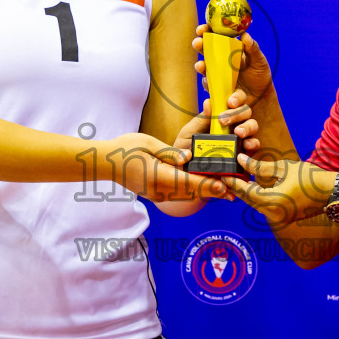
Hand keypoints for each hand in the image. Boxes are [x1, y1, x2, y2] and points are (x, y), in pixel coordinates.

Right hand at [95, 133, 222, 202]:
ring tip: (225, 191)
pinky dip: (193, 192)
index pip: (187, 181)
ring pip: (185, 196)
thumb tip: (187, 157)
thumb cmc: (124, 148)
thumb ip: (169, 152)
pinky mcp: (156, 195)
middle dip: (212, 192)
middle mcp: (158, 190)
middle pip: (190, 192)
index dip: (207, 185)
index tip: (224, 187)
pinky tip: (205, 188)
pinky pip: (178, 195)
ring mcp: (156, 195)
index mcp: (156, 175)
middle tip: (233, 192)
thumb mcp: (147, 143)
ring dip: (204, 193)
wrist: (104, 164)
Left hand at [172, 99, 261, 157]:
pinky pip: (254, 146)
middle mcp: (234, 123)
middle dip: (238, 114)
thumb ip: (201, 119)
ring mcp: (240, 138)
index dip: (237, 97)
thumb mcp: (190, 132)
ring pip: (253, 126)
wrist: (185, 169)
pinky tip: (245, 146)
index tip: (229, 102)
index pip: (236, 99)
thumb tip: (208, 102)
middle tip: (224, 120)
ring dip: (247, 127)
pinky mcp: (243, 153)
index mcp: (222, 114)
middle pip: (246, 111)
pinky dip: (252, 144)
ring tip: (238, 133)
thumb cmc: (186, 147)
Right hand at [193, 26, 274, 116]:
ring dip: (200, 66)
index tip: (202, 29)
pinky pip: (212, 89)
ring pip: (203, 69)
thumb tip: (245, 35)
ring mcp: (216, 75)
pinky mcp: (216, 90)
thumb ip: (253, 48)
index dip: (206, 31)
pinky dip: (213, 89)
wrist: (261, 95)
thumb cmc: (259, 73)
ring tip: (201, 66)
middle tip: (198, 43)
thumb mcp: (259, 60)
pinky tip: (225, 96)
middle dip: (198, 44)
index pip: (214, 36)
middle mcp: (218, 60)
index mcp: (228, 49)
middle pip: (204, 50)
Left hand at [222, 152, 334, 225]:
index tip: (222, 172)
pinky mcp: (283, 217)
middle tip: (226, 173)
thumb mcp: (283, 168)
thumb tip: (241, 159)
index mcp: (273, 202)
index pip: (245, 192)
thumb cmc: (310, 177)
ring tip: (236, 177)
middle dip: (236, 187)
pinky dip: (256, 196)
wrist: (333, 193)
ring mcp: (278, 218)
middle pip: (247, 200)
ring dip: (246, 192)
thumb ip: (259, 166)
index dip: (232, 181)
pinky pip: (264, 207)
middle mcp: (273, 214)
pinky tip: (251, 185)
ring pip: (255, 204)